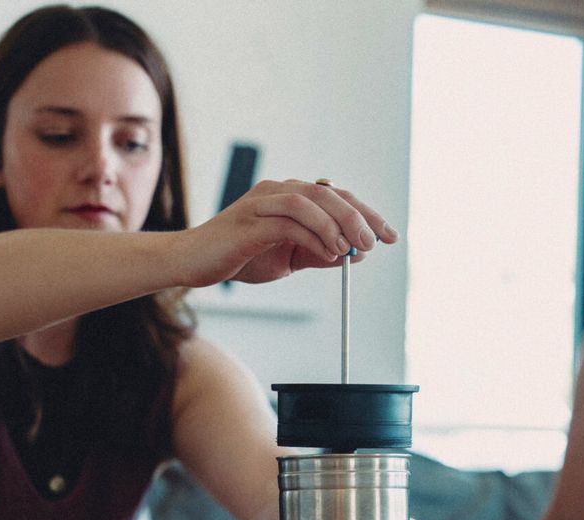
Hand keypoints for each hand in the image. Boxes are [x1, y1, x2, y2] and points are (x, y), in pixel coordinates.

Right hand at [180, 179, 397, 287]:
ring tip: (356, 248)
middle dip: (360, 216)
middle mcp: (277, 192)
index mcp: (288, 197)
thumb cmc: (239, 257)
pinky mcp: (250, 221)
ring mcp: (262, 203)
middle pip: (328, 193)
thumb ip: (318, 253)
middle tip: (378, 241)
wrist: (194, 263)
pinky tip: (331, 252)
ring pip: (311, 201)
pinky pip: (291, 222)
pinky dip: (315, 236)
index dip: (366, 213)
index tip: (389, 235)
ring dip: (339, 223)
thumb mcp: (287, 259)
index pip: (335, 197)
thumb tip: (354, 255)